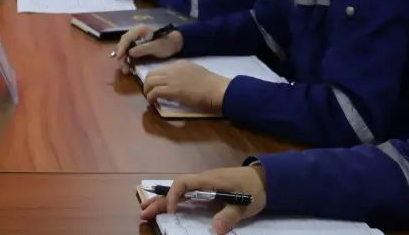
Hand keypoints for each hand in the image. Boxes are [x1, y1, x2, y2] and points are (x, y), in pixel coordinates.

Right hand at [115, 27, 183, 71]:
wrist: (177, 43)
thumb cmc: (167, 43)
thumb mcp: (156, 47)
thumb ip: (143, 49)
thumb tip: (129, 53)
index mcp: (140, 30)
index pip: (126, 38)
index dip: (121, 48)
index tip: (119, 58)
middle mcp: (136, 33)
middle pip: (124, 43)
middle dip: (121, 55)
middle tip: (122, 66)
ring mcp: (137, 39)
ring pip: (126, 48)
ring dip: (124, 59)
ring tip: (125, 70)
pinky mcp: (139, 45)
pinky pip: (130, 51)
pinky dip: (128, 58)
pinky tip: (128, 66)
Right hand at [139, 165, 267, 234]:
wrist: (265, 179)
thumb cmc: (253, 189)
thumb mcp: (244, 204)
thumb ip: (229, 216)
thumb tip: (215, 230)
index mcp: (208, 181)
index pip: (183, 183)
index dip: (174, 196)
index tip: (172, 212)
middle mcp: (202, 181)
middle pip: (175, 188)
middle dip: (159, 200)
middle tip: (142, 211)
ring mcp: (204, 186)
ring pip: (179, 192)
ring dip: (163, 200)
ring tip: (146, 209)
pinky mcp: (208, 191)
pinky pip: (186, 195)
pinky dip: (173, 201)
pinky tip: (167, 208)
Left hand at [142, 60, 230, 112]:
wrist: (216, 89)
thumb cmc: (211, 84)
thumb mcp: (195, 72)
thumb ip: (184, 74)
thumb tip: (177, 83)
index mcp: (179, 64)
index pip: (161, 69)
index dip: (156, 78)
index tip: (156, 86)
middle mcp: (173, 69)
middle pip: (151, 73)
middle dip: (147, 83)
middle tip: (149, 92)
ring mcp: (171, 79)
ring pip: (150, 82)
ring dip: (147, 91)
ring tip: (150, 98)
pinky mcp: (172, 90)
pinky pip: (154, 92)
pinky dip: (151, 98)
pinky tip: (153, 103)